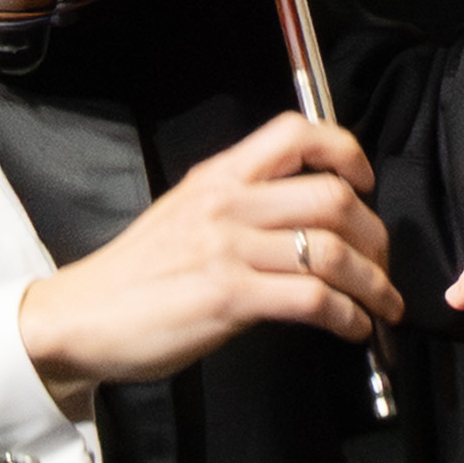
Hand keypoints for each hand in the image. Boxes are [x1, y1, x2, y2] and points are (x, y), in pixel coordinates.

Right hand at [20, 110, 396, 404]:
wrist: (80, 316)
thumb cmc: (135, 276)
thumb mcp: (185, 215)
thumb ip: (239, 206)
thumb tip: (302, 220)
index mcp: (218, 176)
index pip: (296, 133)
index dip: (346, 151)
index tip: (365, 181)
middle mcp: (227, 203)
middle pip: (332, 197)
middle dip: (376, 236)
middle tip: (383, 265)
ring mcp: (228, 249)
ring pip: (332, 251)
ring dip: (373, 284)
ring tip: (383, 306)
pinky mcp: (228, 297)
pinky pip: (312, 299)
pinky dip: (348, 316)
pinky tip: (353, 329)